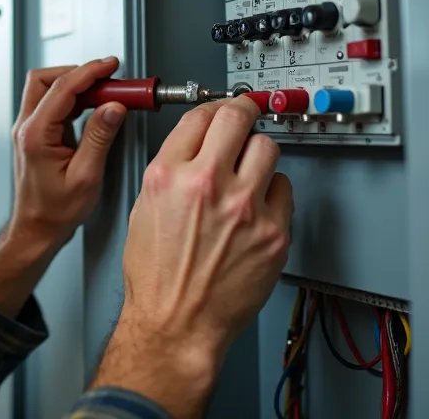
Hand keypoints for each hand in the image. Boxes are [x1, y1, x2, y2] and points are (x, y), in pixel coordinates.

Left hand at [0, 57, 127, 317]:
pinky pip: (52, 104)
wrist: (37, 228)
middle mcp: (27, 128)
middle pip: (46, 79)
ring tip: (105, 91)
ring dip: (75, 84)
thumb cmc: (55, 211)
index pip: (62, 88)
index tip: (110, 66)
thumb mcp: (86, 175)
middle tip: (108, 76)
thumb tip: (113, 107)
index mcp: (35, 135)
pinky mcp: (36, 134)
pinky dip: (73, 98)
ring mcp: (28, 130)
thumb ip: (100, 137)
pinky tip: (93, 106)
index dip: (89, 72)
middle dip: (78, 72)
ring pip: (47, 88)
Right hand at [91, 97, 292, 416]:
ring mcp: (245, 207)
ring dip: (258, 153)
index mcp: (169, 175)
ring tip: (249, 170)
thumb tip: (196, 145)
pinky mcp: (273, 231)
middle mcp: (207, 184)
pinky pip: (284, 189)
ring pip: (267, 148)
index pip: (200, 116)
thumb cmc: (157, 276)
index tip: (223, 107)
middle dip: (243, 112)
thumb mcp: (144, 208)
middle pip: (238, 118)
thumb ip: (172, 169)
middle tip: (246, 116)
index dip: (215, 106)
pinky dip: (272, 192)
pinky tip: (257, 207)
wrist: (177, 322)